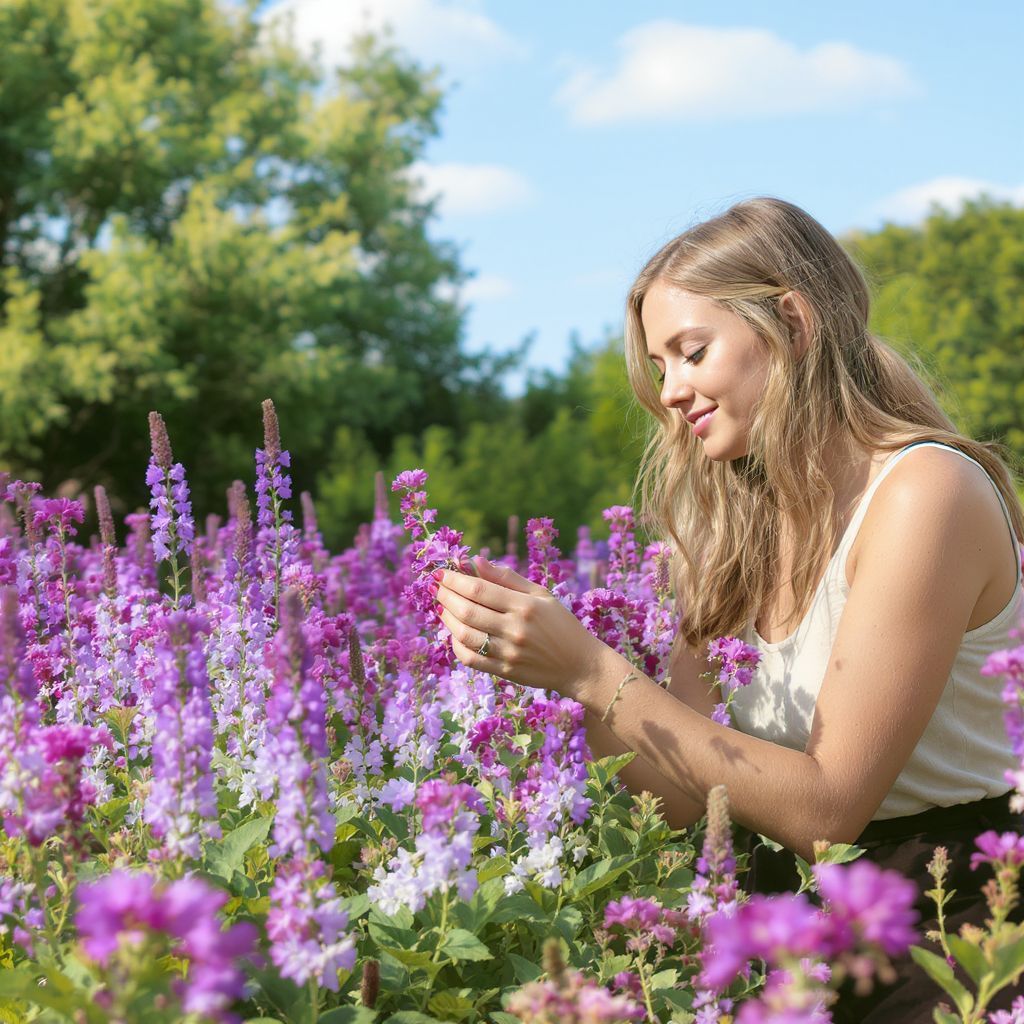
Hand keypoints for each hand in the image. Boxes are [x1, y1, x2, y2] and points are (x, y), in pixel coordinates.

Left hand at [435, 557, 608, 699]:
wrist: (580, 665)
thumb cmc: (560, 624)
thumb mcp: (541, 595)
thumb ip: (507, 578)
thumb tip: (476, 561)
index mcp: (525, 605)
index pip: (479, 589)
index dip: (454, 580)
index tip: (441, 573)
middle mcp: (515, 629)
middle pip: (467, 611)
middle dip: (445, 596)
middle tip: (437, 588)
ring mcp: (509, 652)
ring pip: (464, 635)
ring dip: (447, 619)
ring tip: (443, 607)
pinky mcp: (505, 671)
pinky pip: (471, 658)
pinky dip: (456, 645)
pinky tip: (455, 633)